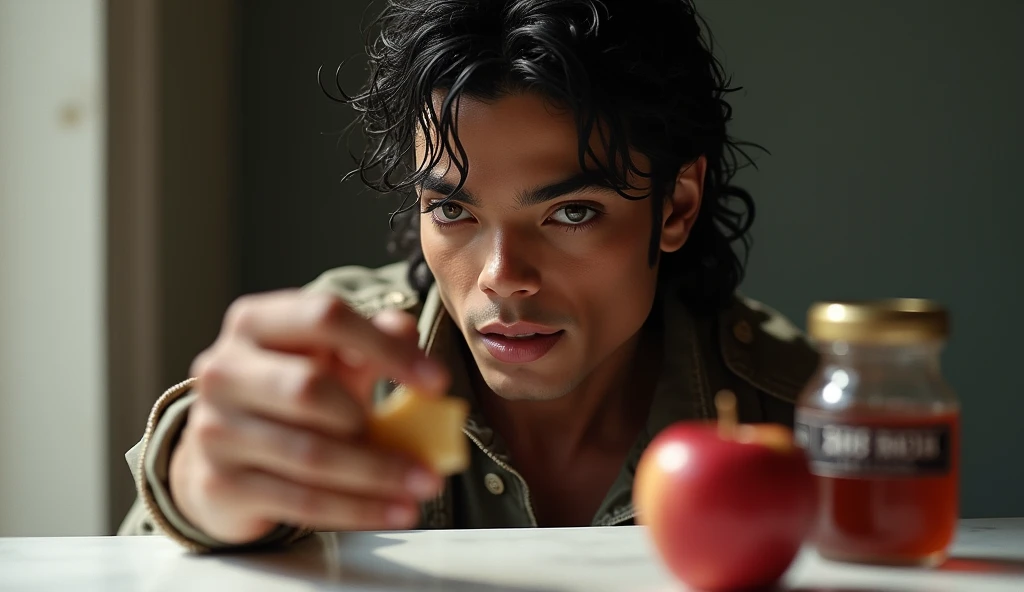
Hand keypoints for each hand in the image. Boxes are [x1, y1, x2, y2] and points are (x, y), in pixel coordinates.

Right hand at [168, 290, 449, 544]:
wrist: (219, 454)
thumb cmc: (286, 394)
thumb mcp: (328, 358)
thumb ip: (371, 339)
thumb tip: (405, 330)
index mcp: (255, 322)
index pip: (324, 316)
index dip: (385, 348)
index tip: (436, 381)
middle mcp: (225, 369)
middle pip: (308, 389)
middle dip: (377, 423)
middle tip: (426, 450)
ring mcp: (215, 429)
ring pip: (310, 455)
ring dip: (378, 475)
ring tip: (424, 486)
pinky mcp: (220, 484)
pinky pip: (302, 501)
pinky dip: (358, 509)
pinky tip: (395, 510)